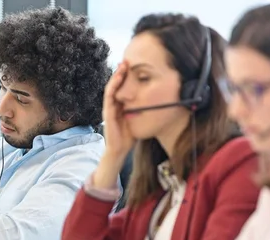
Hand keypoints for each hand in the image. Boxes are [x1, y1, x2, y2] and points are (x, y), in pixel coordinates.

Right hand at [93, 61, 136, 188]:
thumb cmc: (130, 135)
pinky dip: (113, 86)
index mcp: (120, 105)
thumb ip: (145, 109)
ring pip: (111, 87)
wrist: (120, 150)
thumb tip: (161, 100)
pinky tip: (118, 78)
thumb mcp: (140, 118)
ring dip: (116, 76)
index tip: (134, 64)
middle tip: (127, 59)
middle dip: (120, 71)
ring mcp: (109, 108)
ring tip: (122, 65)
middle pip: (116, 84)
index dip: (126, 76)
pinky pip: (109, 96)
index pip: (122, 87)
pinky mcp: (107, 113)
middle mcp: (113, 104)